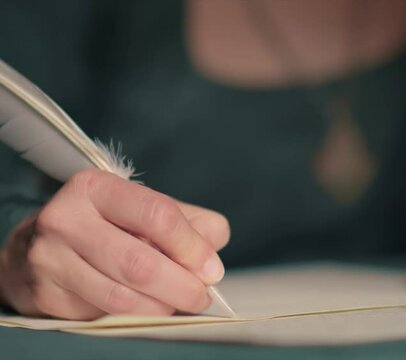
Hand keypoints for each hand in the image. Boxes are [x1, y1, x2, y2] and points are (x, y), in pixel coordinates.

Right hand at [0, 169, 229, 319]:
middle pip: (140, 263)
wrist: (38, 245)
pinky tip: (145, 307)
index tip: (211, 269)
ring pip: (122, 297)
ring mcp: (50, 259)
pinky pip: (102, 316)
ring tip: (177, 303)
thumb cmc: (107, 225)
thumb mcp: (146, 209)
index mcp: (96, 187)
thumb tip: (212, 258)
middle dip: (181, 286)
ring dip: (161, 307)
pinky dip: (134, 317)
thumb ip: (191, 223)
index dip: (191, 247)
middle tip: (201, 296)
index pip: (157, 215)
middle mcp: (66, 219)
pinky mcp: (46, 294)